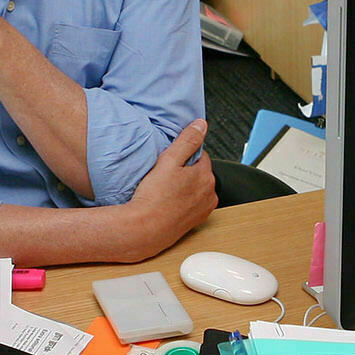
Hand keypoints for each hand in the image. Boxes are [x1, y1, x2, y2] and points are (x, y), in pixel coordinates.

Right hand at [123, 119, 215, 253]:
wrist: (144, 229)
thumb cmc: (154, 198)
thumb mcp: (169, 160)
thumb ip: (187, 140)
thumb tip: (201, 125)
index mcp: (206, 176)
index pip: (201, 155)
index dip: (184, 156)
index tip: (171, 161)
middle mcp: (210, 193)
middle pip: (200, 173)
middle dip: (186, 172)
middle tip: (165, 176)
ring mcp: (203, 209)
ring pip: (197, 189)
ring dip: (185, 187)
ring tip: (166, 190)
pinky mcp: (195, 222)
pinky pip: (192, 205)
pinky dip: (184, 202)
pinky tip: (169, 203)